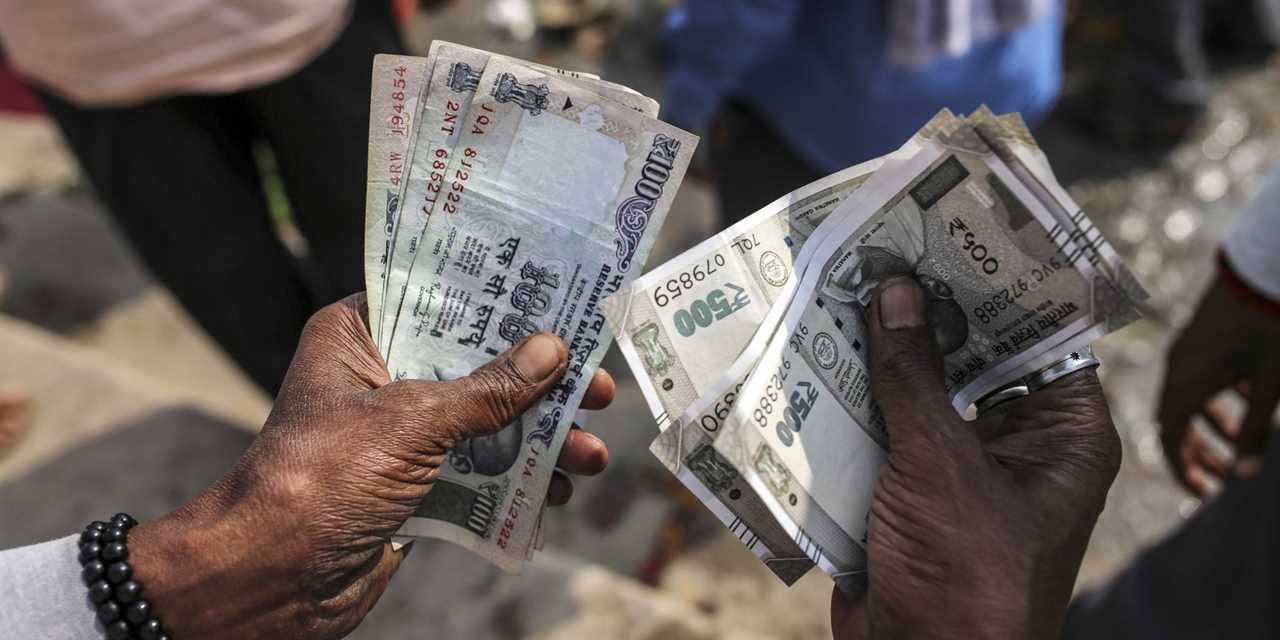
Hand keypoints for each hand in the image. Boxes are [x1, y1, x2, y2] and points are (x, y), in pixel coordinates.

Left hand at [128, 294, 613, 639]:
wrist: (274, 579)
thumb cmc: (324, 478)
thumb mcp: (414, 419)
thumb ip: (489, 389)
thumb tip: (553, 351)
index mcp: (357, 338)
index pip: (439, 300)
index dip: (502, 303)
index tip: (562, 302)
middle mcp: (378, 380)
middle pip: (477, 368)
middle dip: (541, 388)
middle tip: (597, 392)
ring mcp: (397, 437)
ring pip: (486, 426)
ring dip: (540, 442)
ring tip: (590, 457)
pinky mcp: (412, 488)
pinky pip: (478, 475)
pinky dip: (517, 483)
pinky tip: (555, 493)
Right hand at [830, 278, 1120, 638]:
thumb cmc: (965, 573)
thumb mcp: (942, 463)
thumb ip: (915, 376)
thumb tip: (897, 292)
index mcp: (1063, 434)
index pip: (1039, 333)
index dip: (996, 282)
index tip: (950, 228)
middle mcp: (1018, 444)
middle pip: (971, 358)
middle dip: (922, 314)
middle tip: (877, 252)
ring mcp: (960, 470)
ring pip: (921, 393)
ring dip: (878, 357)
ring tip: (835, 292)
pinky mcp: (909, 493)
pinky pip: (883, 432)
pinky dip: (851, 404)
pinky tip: (811, 359)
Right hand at [1159, 274, 1279, 496]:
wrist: (1263, 269)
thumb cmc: (1270, 328)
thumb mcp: (1271, 385)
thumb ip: (1257, 431)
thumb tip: (1245, 474)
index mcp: (1186, 385)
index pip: (1171, 440)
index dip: (1184, 470)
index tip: (1203, 493)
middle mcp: (1178, 369)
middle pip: (1176, 422)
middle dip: (1199, 451)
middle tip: (1224, 475)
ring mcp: (1187, 350)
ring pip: (1188, 399)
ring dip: (1210, 424)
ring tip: (1241, 439)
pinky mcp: (1199, 337)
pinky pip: (1196, 377)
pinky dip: (1216, 398)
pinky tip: (1249, 397)